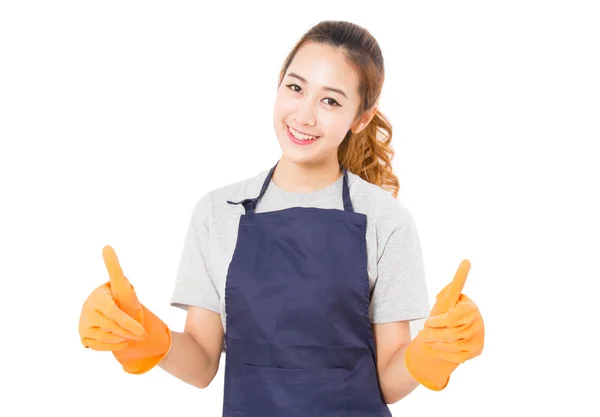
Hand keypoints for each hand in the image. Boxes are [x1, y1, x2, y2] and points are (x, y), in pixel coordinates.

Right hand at [78, 245, 171, 373]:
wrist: (121, 320)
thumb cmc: (124, 300)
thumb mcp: (123, 286)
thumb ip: (114, 267)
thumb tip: (106, 246)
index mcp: (97, 296)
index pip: (113, 312)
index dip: (128, 322)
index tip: (142, 330)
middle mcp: (86, 309)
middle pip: (111, 326)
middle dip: (129, 331)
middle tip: (140, 333)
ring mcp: (83, 323)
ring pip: (106, 337)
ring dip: (122, 338)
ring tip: (129, 334)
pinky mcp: (83, 337)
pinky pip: (100, 346)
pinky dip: (114, 346)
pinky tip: (121, 340)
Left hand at [420, 293, 483, 362]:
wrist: (457, 328)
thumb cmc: (448, 310)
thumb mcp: (447, 299)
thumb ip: (451, 289)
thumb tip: (465, 265)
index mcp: (470, 308)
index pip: (450, 319)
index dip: (436, 322)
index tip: (427, 322)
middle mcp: (478, 323)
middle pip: (450, 334)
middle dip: (432, 335)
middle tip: (421, 334)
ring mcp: (479, 337)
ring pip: (453, 346)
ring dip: (436, 344)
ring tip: (427, 341)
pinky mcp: (477, 350)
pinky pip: (458, 357)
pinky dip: (445, 354)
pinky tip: (437, 349)